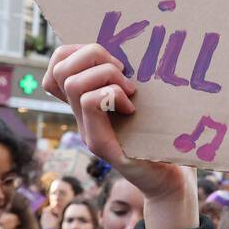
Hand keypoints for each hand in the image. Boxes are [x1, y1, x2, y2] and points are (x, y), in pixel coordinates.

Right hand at [43, 45, 192, 207]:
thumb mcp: (145, 102)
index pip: (57, 66)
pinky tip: (132, 108)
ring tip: (130, 89)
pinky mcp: (101, 145)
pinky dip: (113, 96)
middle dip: (91, 54)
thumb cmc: (163, 138)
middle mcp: (80, 116)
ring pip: (73, 83)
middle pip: (59, 68)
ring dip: (106, 75)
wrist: (171, 181)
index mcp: (87, 103)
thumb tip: (138, 47)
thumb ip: (130, 81)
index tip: (109, 57)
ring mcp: (87, 131)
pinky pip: (90, 103)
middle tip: (123, 70)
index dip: (74, 50)